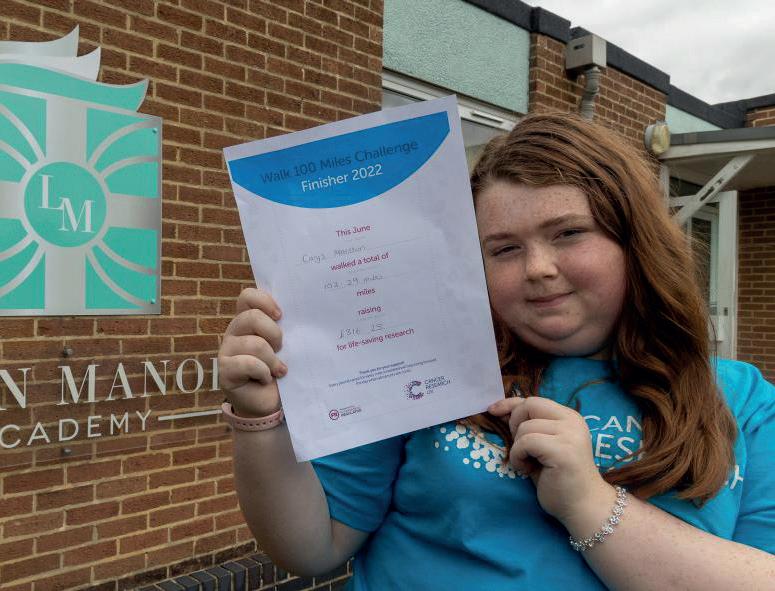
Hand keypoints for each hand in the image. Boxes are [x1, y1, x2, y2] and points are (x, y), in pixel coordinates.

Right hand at [218, 287, 286, 417]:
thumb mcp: (285, 347)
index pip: (247, 296)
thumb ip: (286, 329)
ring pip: (254, 344)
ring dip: (272, 360)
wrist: (269, 402)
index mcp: (248, 320)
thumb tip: (302, 315)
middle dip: (274, 333)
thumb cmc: (279, 370)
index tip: (280, 315)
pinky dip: (263, 373)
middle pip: (252, 317)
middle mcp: (234, 332)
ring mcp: (227, 350)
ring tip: (278, 370)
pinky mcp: (224, 370)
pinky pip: (248, 364)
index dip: (264, 301)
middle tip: (281, 348)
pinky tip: (266, 379)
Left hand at [488, 396, 610, 524]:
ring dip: (517, 447)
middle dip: (515, 425)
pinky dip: (518, 456)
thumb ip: (527, 428)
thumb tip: (500, 411)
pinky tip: (527, 470)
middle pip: (529, 405)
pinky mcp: (563, 450)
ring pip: (526, 427)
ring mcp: (570, 434)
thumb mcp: (540, 448)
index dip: (510, 404)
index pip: (533, 400)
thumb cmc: (559, 480)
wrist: (583, 508)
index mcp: (569, 418)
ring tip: (527, 464)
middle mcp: (572, 421)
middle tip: (521, 449)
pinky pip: (527, 442)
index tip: (492, 410)